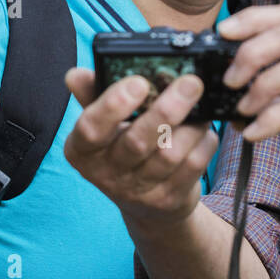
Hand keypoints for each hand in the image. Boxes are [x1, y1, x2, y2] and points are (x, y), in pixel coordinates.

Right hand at [64, 68, 218, 229]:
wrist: (146, 204)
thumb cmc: (120, 149)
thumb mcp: (102, 123)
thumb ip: (92, 94)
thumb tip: (76, 74)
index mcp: (82, 150)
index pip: (91, 129)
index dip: (113, 105)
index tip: (138, 82)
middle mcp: (107, 175)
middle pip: (137, 142)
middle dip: (166, 110)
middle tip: (190, 83)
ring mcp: (139, 192)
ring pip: (170, 155)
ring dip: (191, 125)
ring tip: (200, 102)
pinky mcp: (169, 200)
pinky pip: (193, 166)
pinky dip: (203, 141)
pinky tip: (203, 128)